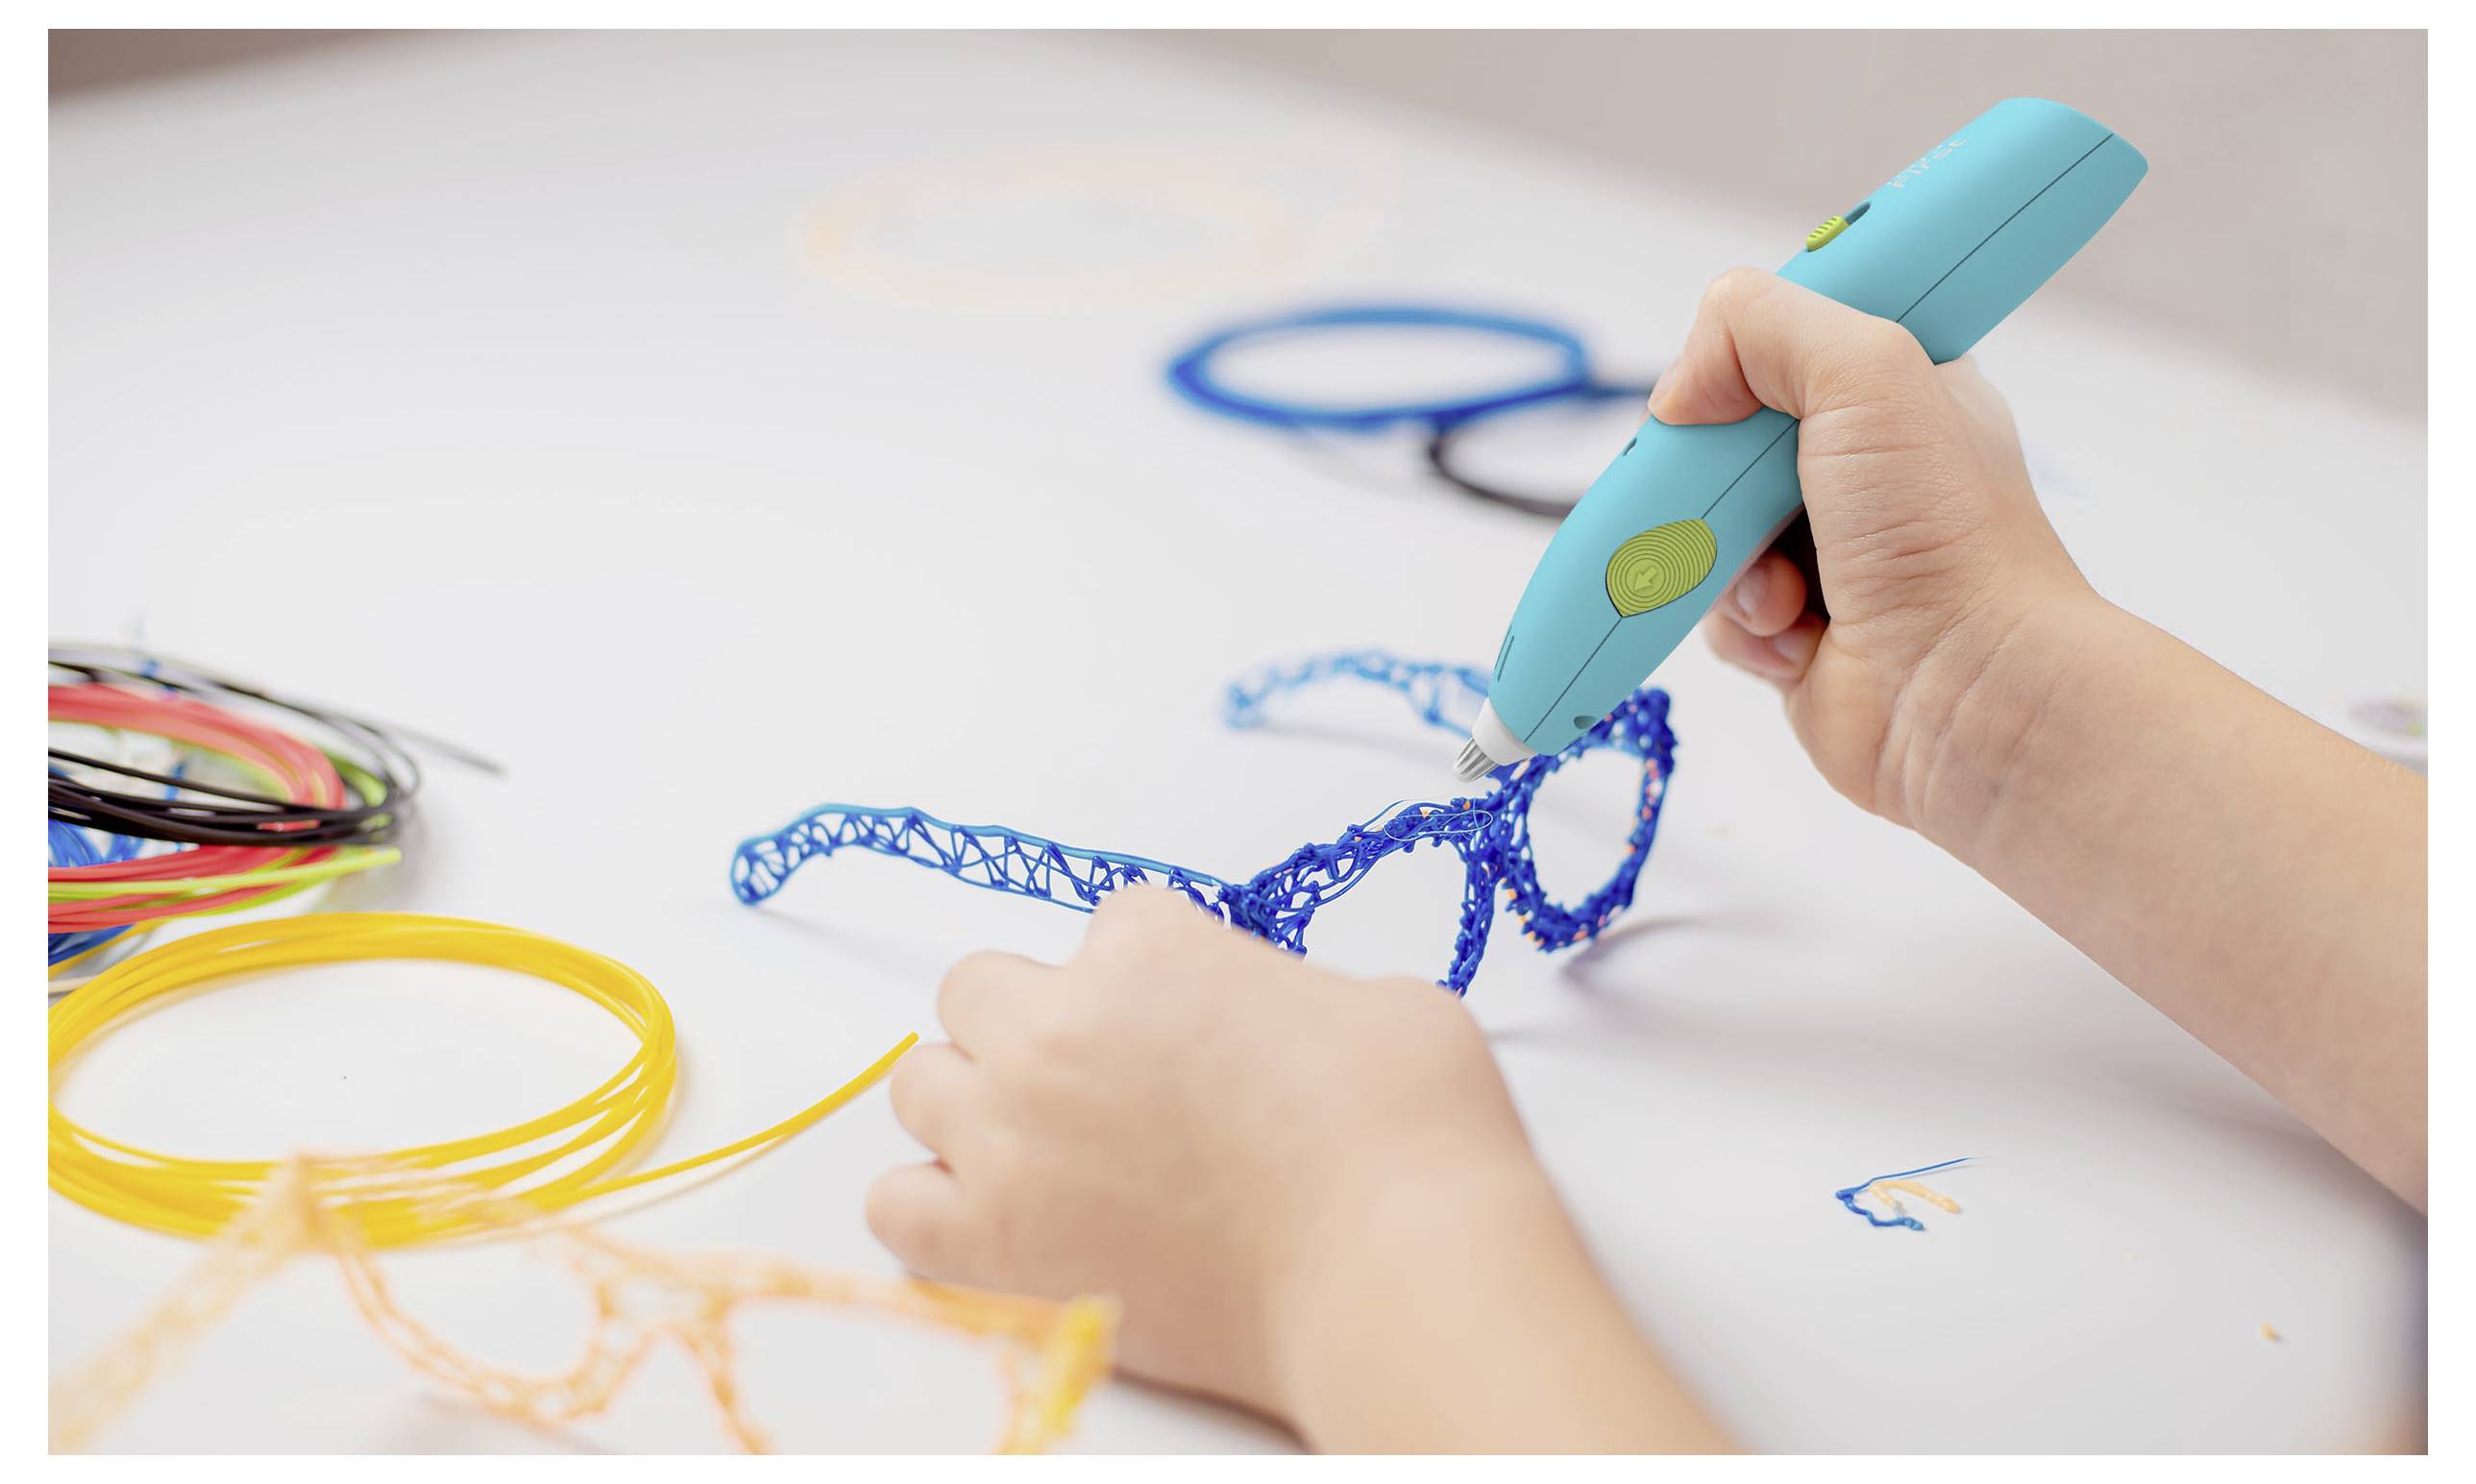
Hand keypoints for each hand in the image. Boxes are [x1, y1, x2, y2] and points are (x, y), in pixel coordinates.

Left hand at [862, 886, 1541, 1421]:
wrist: (1393, 1266)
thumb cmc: (1406, 1131)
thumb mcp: (1373, 1001)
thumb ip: (1285, 989)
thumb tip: (1274, 1024)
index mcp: (1145, 947)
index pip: (1107, 925)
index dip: (1152, 974)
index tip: (1188, 1025)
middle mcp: (1056, 1027)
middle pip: (979, 990)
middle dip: (1034, 1023)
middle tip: (1107, 1085)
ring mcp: (1012, 1137)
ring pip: (919, 1085)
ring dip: (975, 1104)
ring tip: (1049, 1151)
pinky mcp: (996, 1245)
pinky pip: (895, 1205)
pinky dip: (933, 1207)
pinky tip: (1003, 1219)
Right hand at [1658, 267, 2098, 832]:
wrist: (1967, 692)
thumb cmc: (1947, 535)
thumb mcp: (1866, 370)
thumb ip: (1760, 325)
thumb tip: (1681, 388)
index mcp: (1898, 390)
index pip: (1785, 343)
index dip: (1743, 363)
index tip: (1731, 393)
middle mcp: (1864, 467)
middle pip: (1727, 439)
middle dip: (1719, 477)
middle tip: (1744, 499)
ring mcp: (1829, 551)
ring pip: (1710, 529)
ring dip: (1730, 563)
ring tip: (1790, 592)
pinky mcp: (1797, 628)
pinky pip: (1716, 610)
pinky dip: (1743, 625)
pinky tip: (1798, 637)